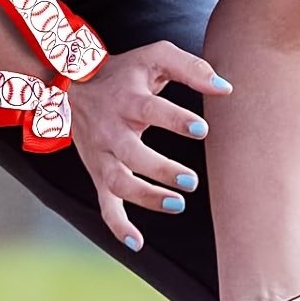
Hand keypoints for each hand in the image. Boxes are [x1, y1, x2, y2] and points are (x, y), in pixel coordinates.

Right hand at [67, 41, 232, 250]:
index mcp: (126, 98)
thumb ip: (191, 68)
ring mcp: (101, 154)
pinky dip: (117, 226)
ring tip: (177, 204)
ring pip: (117, 182)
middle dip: (160, 169)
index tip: (203, 130)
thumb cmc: (126, 71)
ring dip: (145, 197)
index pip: (150, 109)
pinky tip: (138, 242)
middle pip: (130, 153)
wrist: (73, 84)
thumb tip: (226, 88)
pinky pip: (104, 203)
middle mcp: (110, 128)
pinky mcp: (97, 172)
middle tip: (192, 180)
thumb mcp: (155, 57)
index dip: (175, 120)